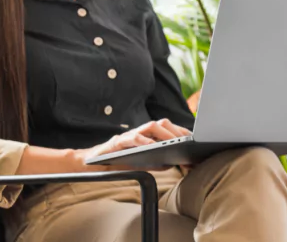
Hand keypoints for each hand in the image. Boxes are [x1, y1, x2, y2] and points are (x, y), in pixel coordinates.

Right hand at [75, 119, 191, 171]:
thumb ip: (155, 162)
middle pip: (161, 124)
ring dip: (164, 133)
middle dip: (176, 131)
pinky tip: (153, 147)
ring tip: (175, 141)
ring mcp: (128, 135)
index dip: (181, 133)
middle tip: (189, 140)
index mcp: (145, 136)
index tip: (195, 139)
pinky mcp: (117, 142)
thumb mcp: (140, 164)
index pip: (166, 129)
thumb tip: (173, 163)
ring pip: (149, 127)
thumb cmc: (117, 162)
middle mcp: (138, 132)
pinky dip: (144, 141)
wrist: (91, 164)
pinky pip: (133, 138)